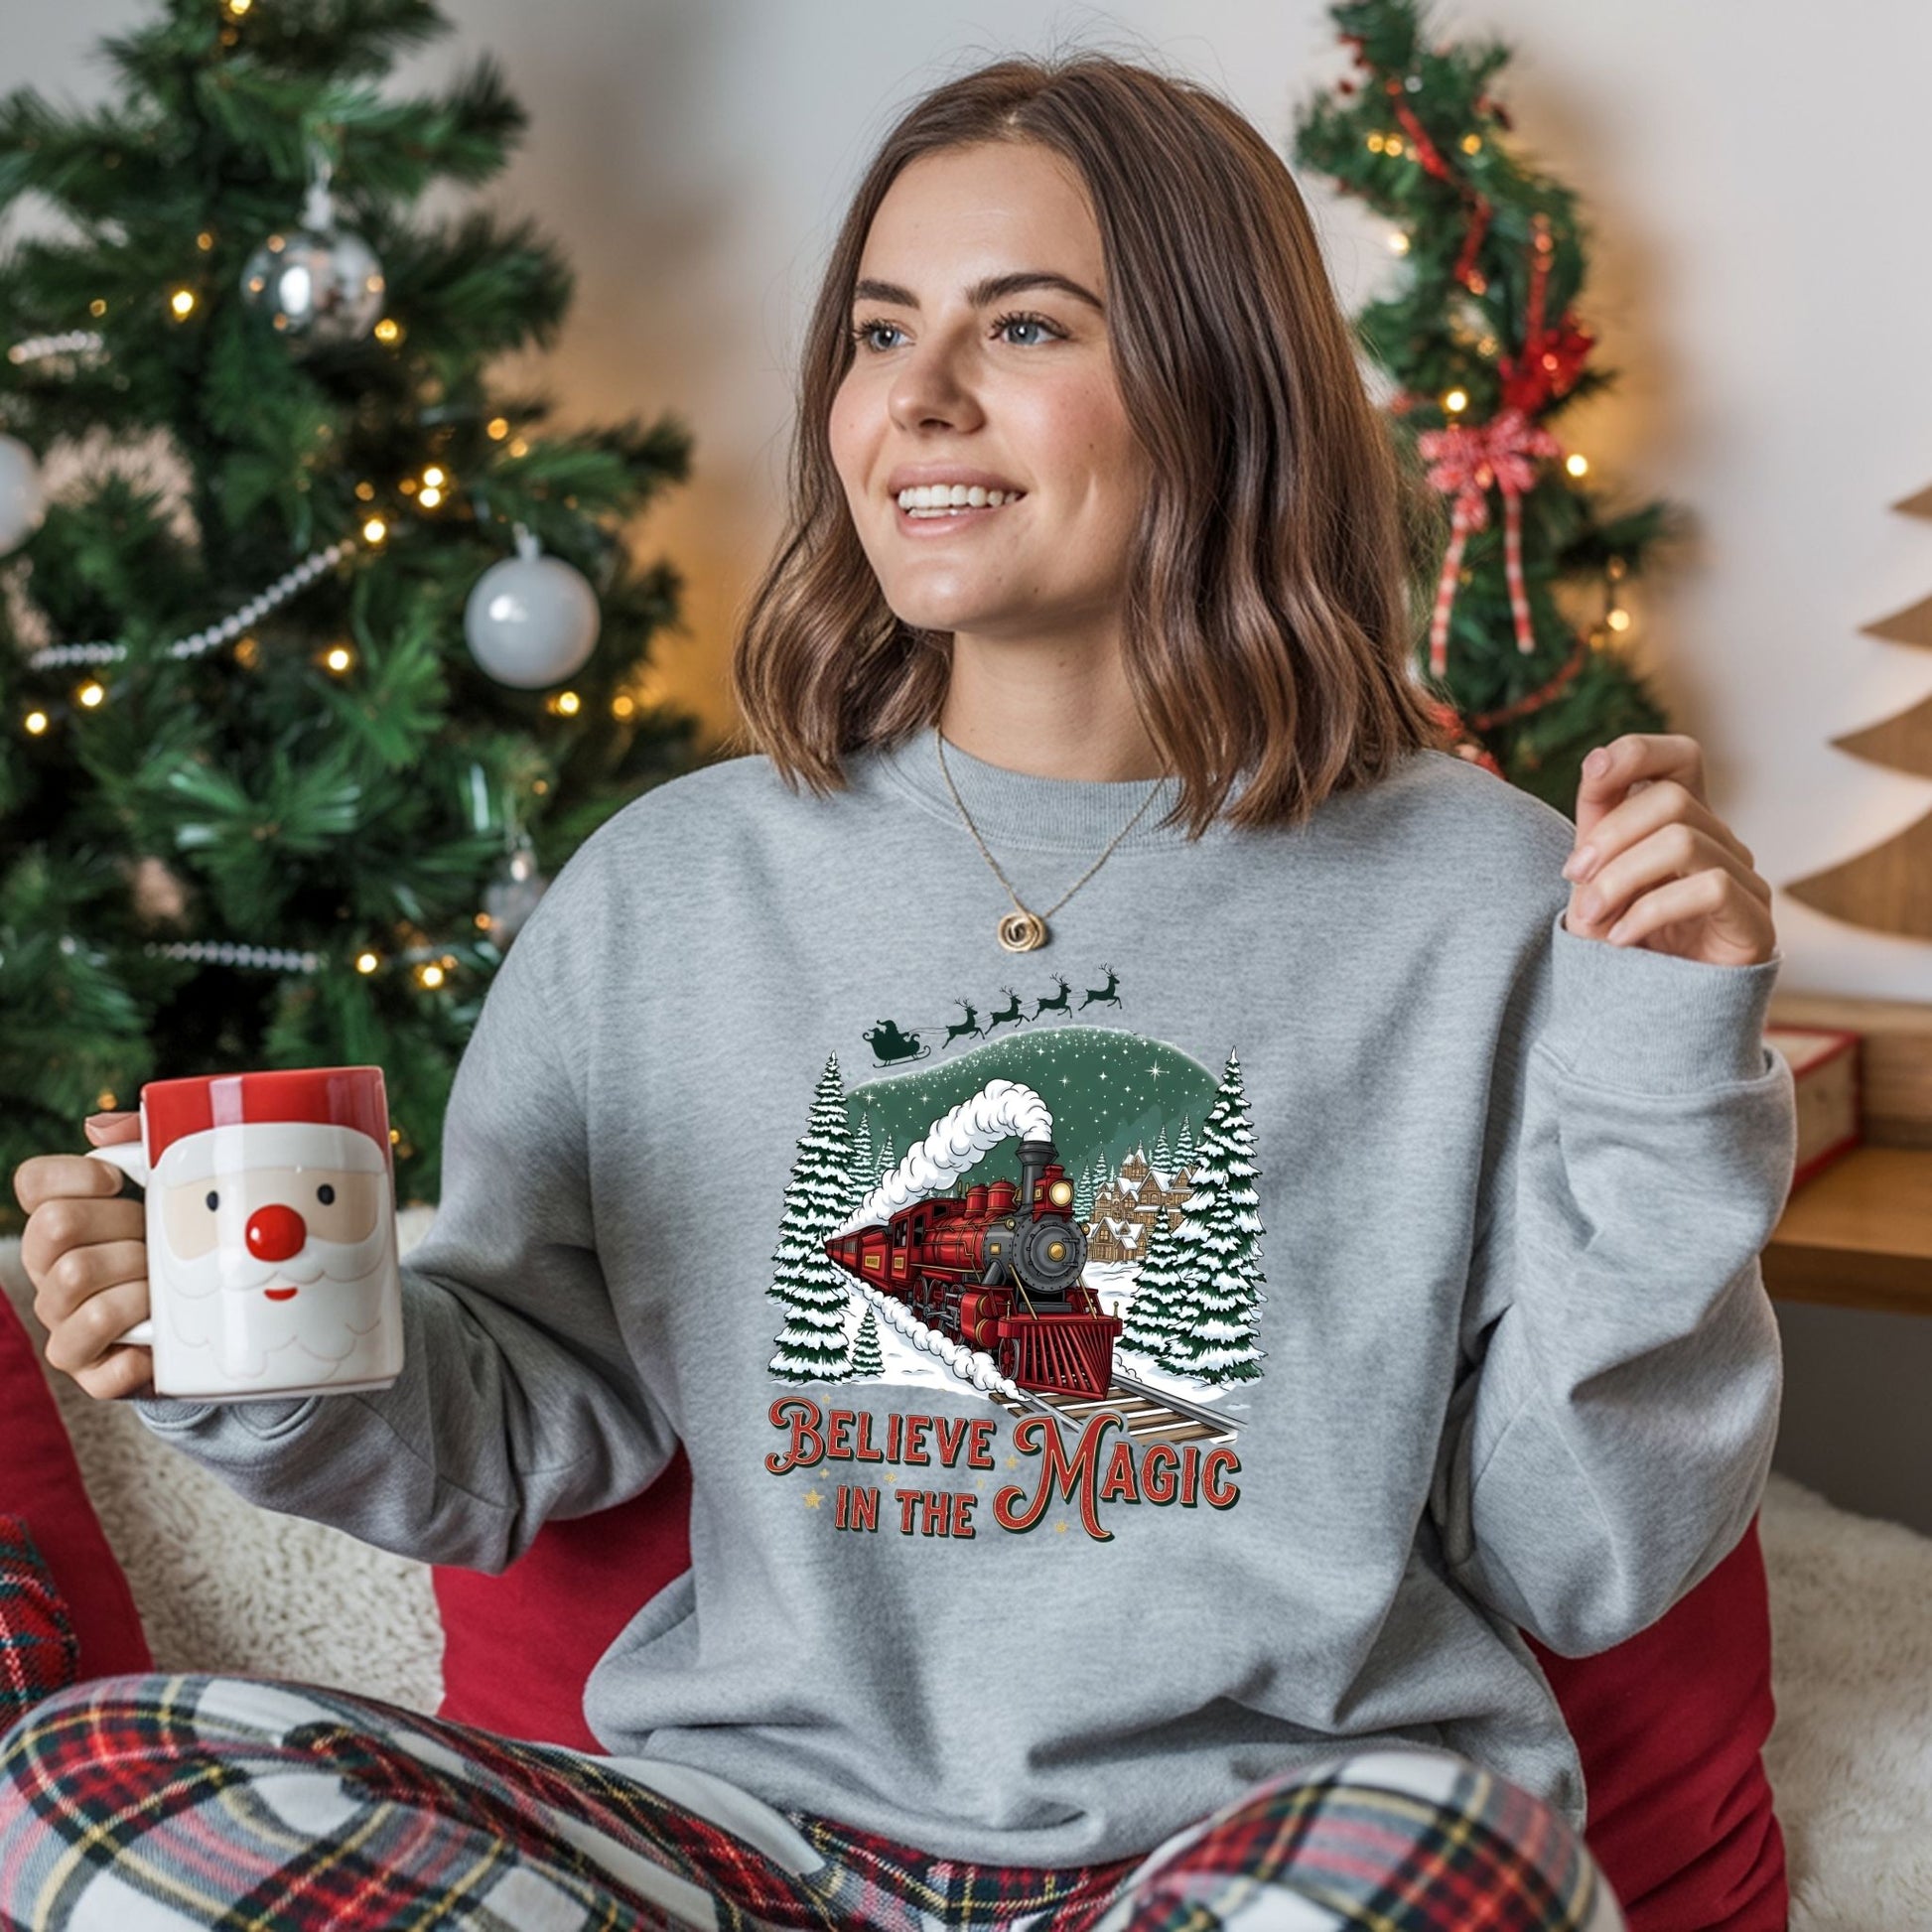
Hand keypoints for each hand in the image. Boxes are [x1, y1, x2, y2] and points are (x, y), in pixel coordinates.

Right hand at [10, 1112, 156, 1399]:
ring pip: (75, 1279)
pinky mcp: (91, 1371)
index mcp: (65, 1222)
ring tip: (168, 1285)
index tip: (118, 1179)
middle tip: (160, 1238)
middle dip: (122, 1225)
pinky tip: (161, 1338)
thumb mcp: (177, 1191)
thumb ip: (143, 1144)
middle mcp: (50, 1271)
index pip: (34, 1183)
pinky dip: (138, 1350)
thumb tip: (98, 1127)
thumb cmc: (184, 1247)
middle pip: (55, 1227)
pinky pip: (97, 1361)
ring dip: (136, 1278)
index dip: (72, 1174)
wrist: (212, 1325)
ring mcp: (65, 1322)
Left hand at [1561, 733, 1776, 965]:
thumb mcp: (1596, 879)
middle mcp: (1721, 845)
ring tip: (1591, 919)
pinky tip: (1622, 940)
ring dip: (1621, 878)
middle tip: (1572, 878)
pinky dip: (1651, 911)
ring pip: (1683, 841)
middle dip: (1609, 836)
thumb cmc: (1622, 947)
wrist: (1646, 1023)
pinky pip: (1709, 889)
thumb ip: (1597, 824)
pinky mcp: (1755, 924)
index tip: (1592, 773)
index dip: (1641, 752)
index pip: (1682, 758)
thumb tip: (1597, 760)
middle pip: (1671, 800)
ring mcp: (1745, 882)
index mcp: (1683, 826)